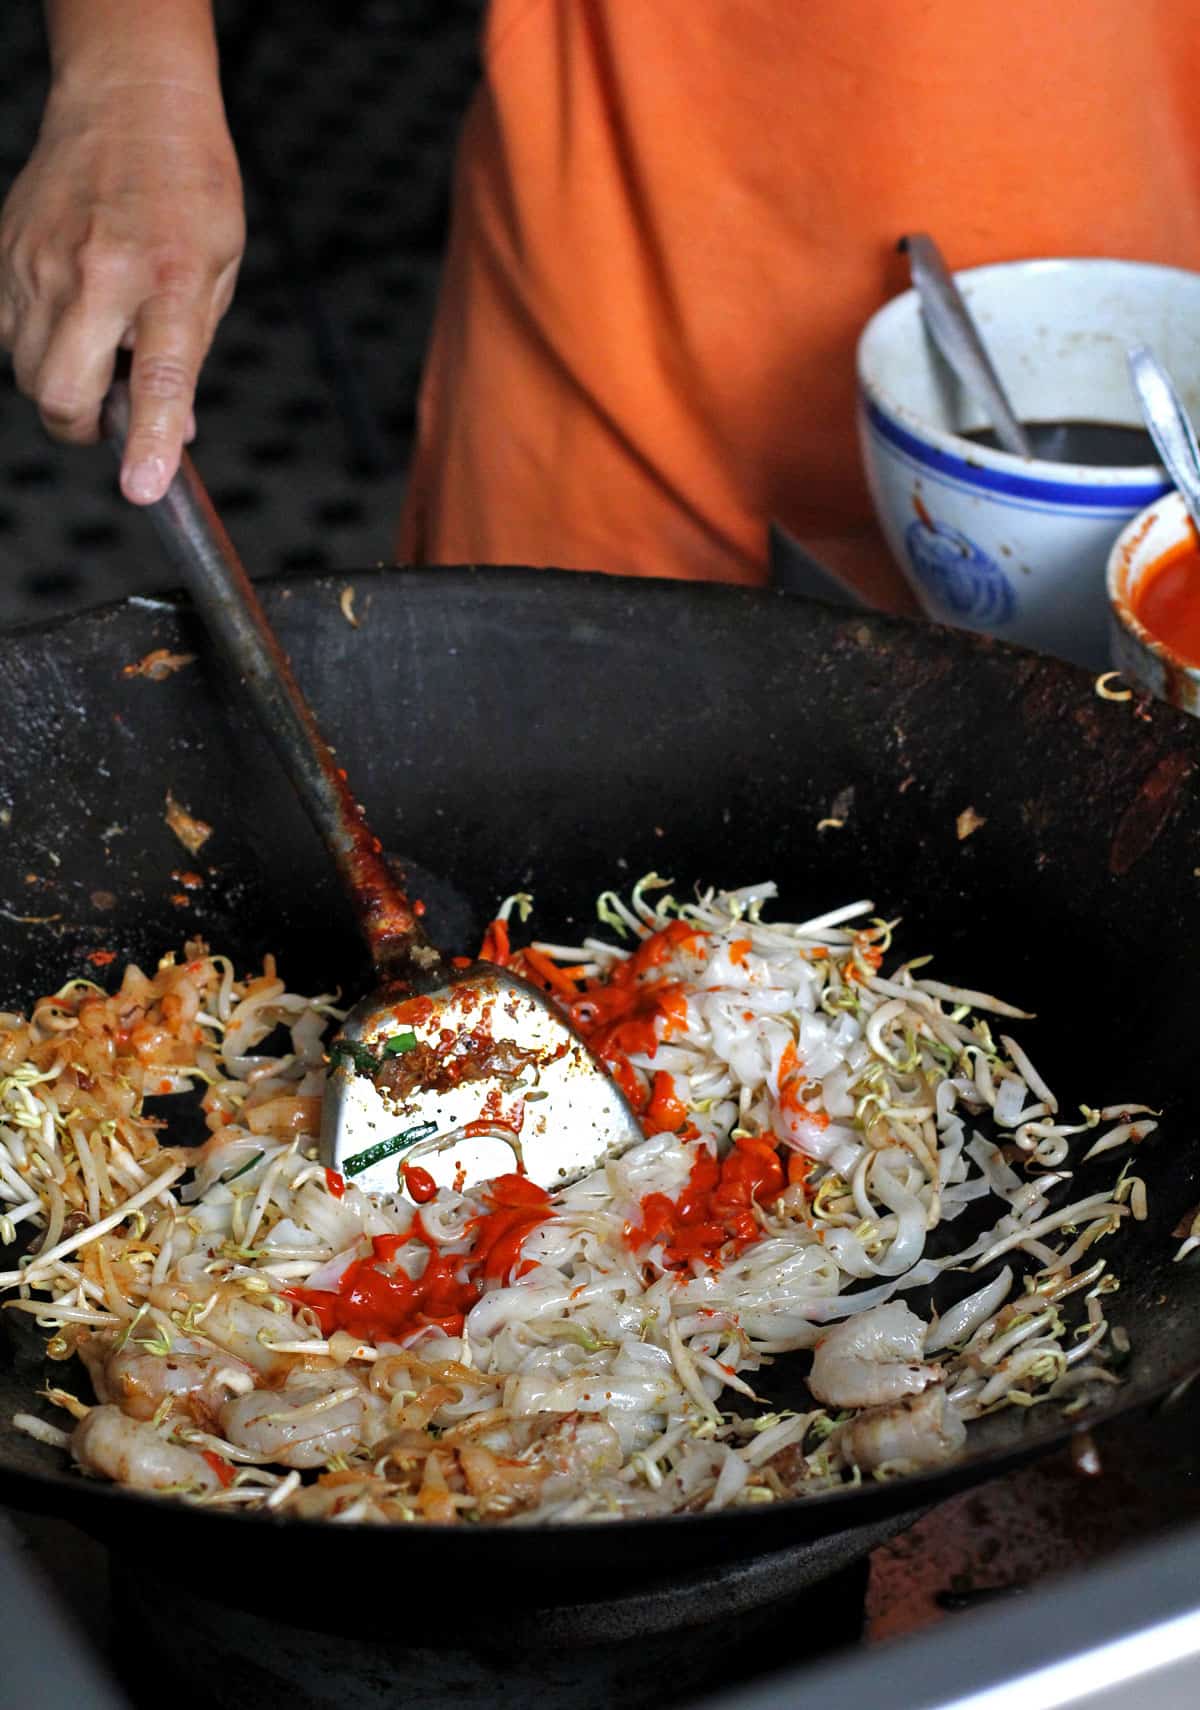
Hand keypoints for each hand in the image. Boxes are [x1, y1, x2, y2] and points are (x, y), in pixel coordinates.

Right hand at [0, 79, 243, 502]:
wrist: (130, 104)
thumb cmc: (186, 188)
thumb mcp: (218, 271)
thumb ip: (193, 353)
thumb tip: (176, 430)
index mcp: (167, 279)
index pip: (160, 378)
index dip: (149, 441)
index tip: (142, 488)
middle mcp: (96, 274)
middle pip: (60, 393)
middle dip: (83, 425)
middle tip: (112, 412)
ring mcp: (39, 263)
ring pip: (26, 372)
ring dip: (60, 383)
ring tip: (96, 343)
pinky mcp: (5, 255)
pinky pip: (4, 333)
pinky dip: (34, 344)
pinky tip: (68, 314)